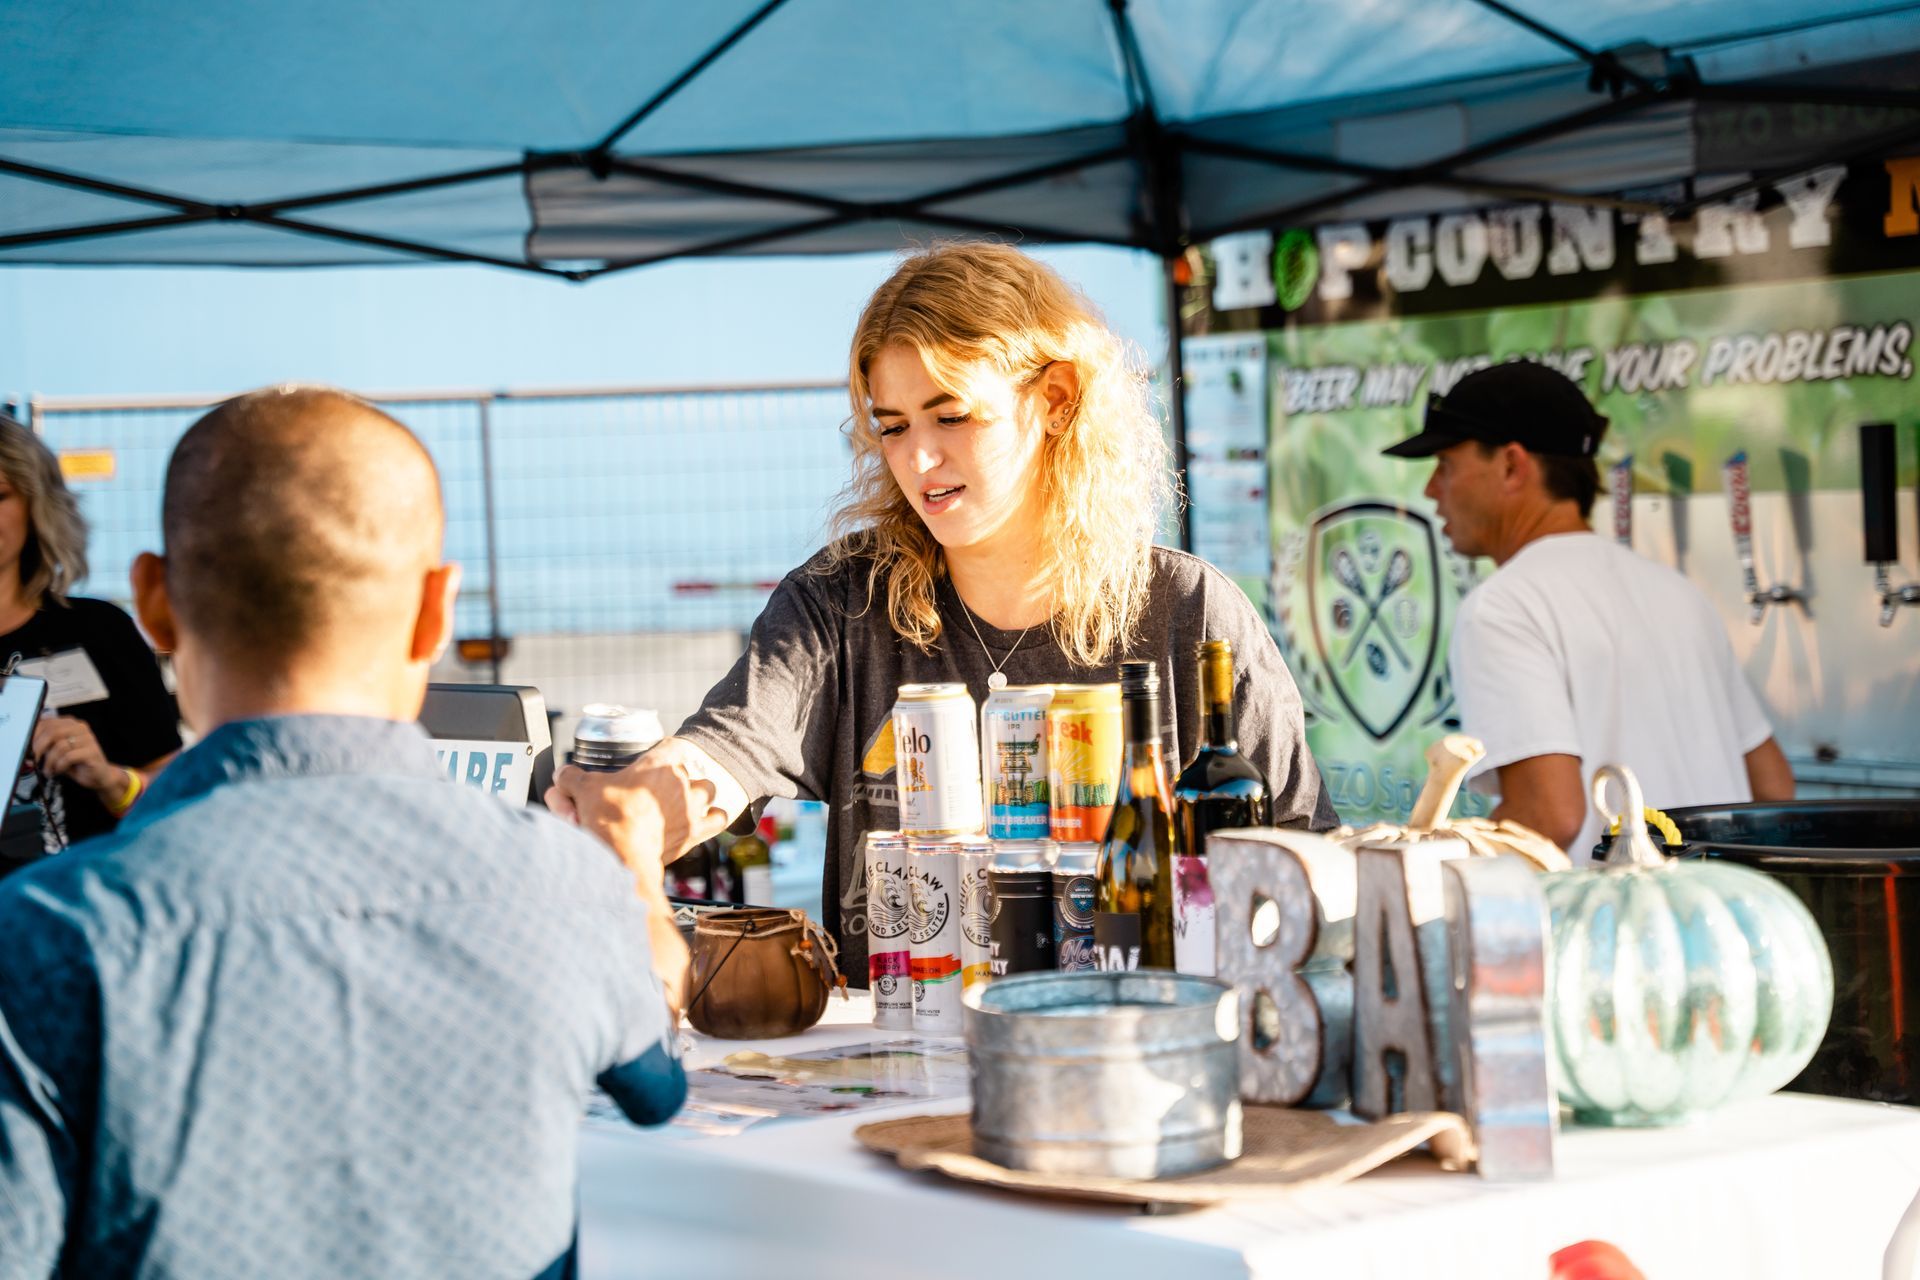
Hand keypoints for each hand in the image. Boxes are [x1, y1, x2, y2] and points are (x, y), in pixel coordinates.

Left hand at [32, 717, 122, 795]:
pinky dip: (60, 766)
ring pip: (60, 746)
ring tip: (48, 770)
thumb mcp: (58, 752)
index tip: (28, 748)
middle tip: (35, 760)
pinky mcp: (92, 752)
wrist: (99, 775)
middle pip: (52, 732)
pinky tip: (59, 771)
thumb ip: (46, 745)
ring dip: (50, 761)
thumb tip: (28, 747)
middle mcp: (80, 728)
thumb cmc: (76, 764)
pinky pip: (69, 757)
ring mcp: (88, 739)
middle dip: (39, 748)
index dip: (34, 736)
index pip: (47, 723)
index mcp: (70, 724)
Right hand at [546, 741, 724, 875]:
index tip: (653, 763)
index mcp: (658, 764)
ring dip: (698, 795)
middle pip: (687, 770)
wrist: (623, 857)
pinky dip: (713, 820)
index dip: (662, 753)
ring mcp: (693, 805)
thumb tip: (563, 774)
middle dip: (675, 779)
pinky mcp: (699, 831)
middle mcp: (681, 781)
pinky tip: (701, 823)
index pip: (671, 746)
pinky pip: (719, 818)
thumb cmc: (606, 821)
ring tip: (682, 804)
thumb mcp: (582, 791)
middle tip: (656, 792)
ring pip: (708, 789)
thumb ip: (571, 777)